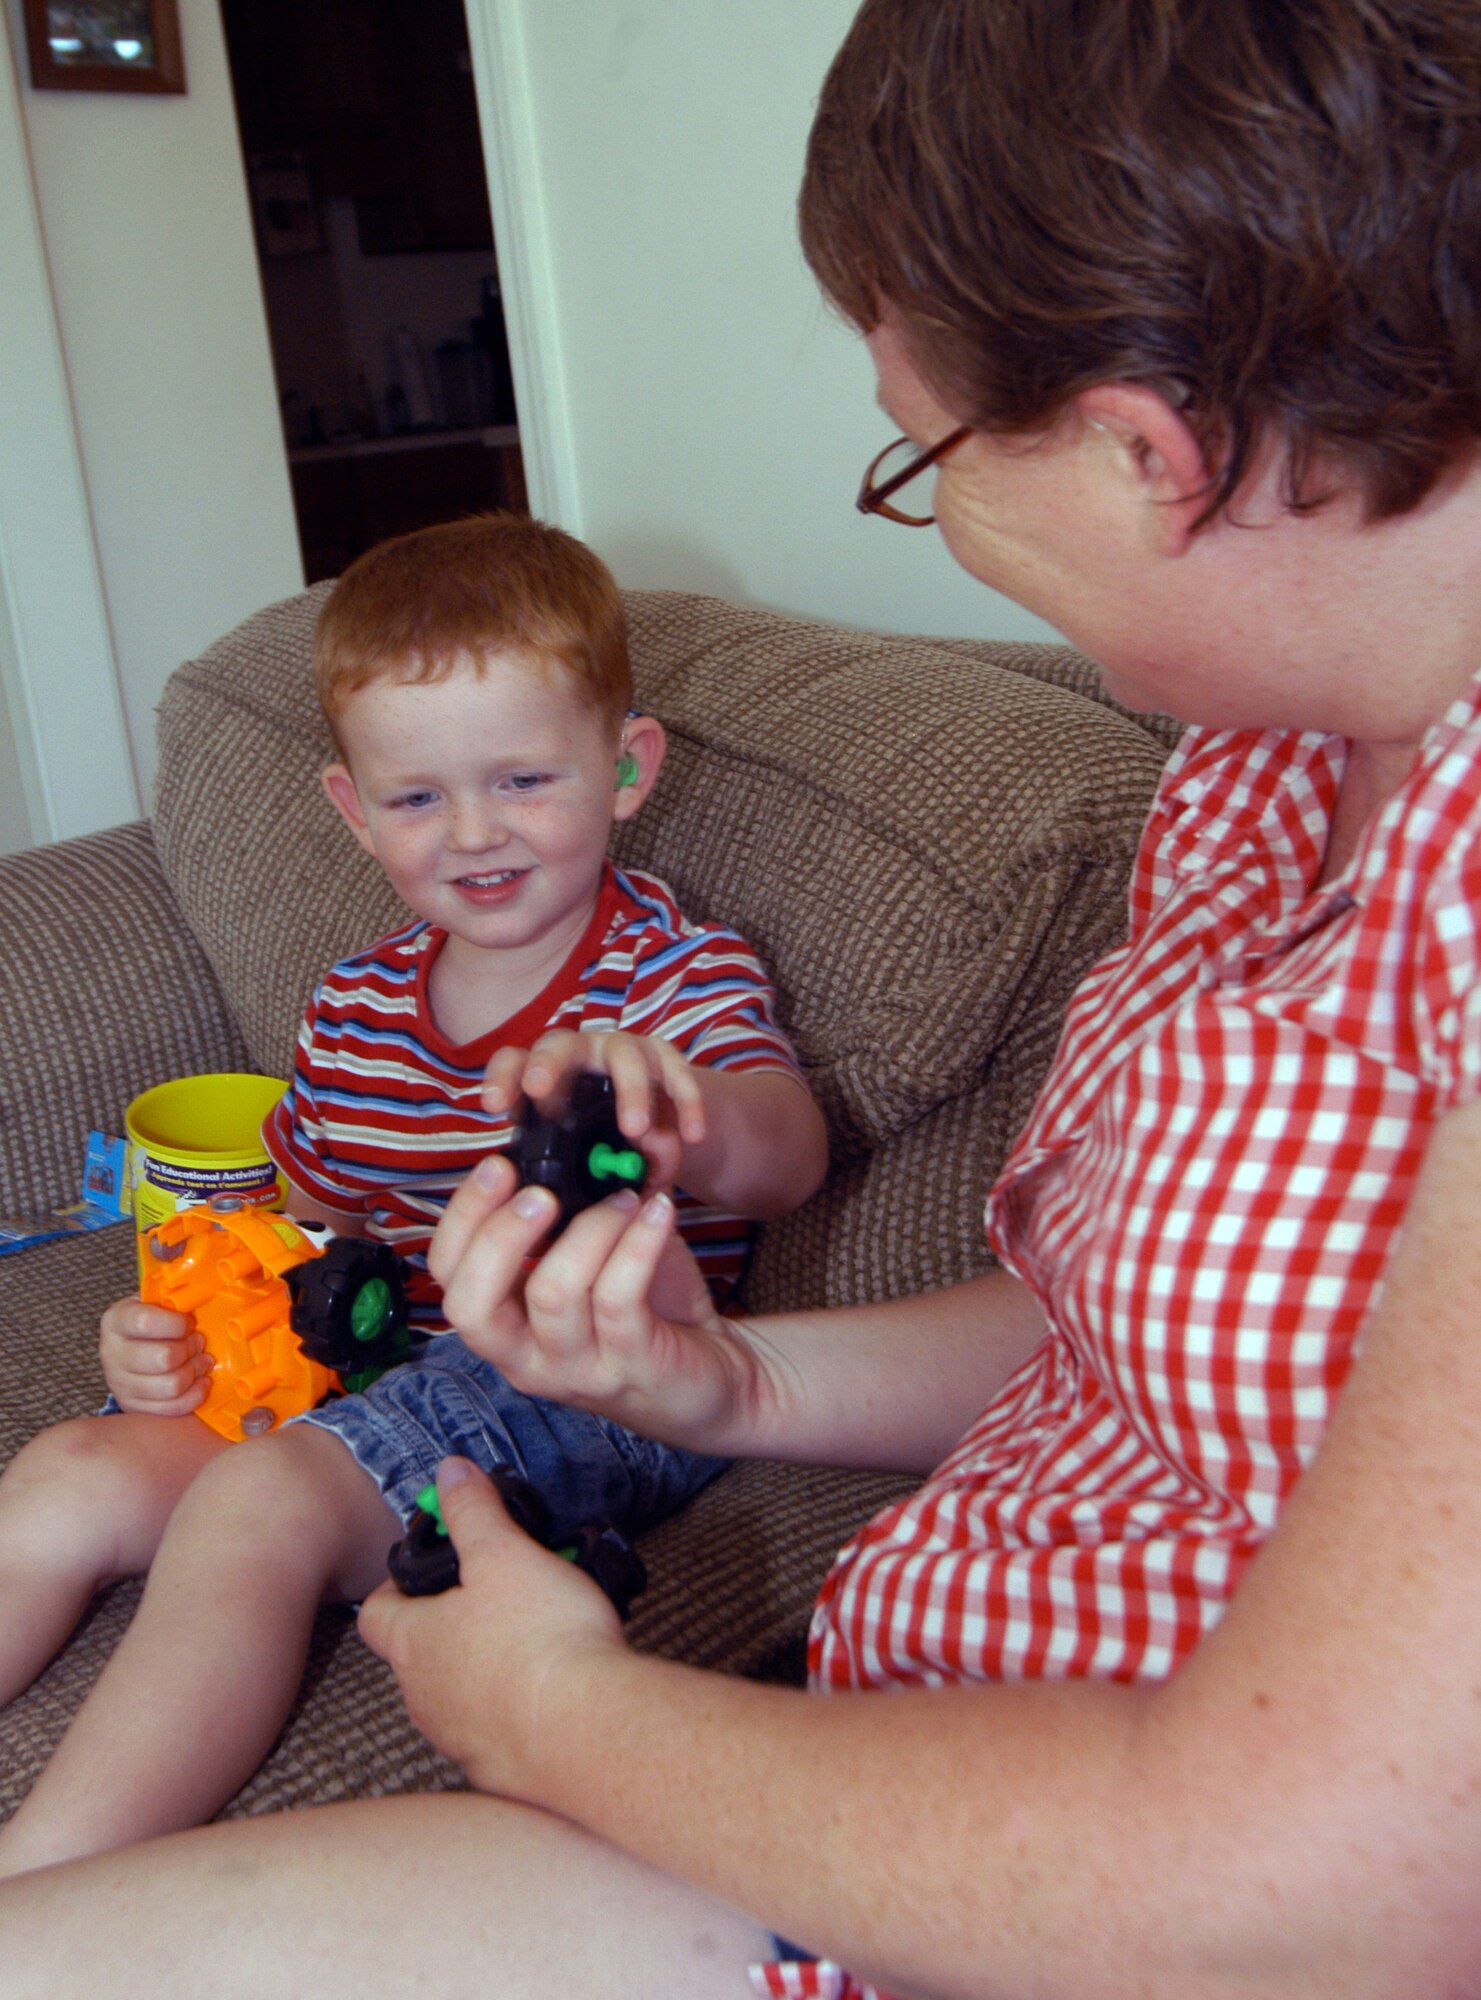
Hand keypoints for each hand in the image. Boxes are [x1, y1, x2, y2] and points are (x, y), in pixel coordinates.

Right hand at [98, 1294, 210, 1415]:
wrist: (137, 1346)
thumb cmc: (156, 1319)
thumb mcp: (158, 1300)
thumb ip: (175, 1294)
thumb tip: (207, 1284)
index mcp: (116, 1320)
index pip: (145, 1322)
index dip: (176, 1324)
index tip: (189, 1323)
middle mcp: (111, 1353)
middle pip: (163, 1358)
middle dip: (191, 1349)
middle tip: (199, 1342)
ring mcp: (119, 1383)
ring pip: (170, 1386)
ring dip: (195, 1372)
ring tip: (202, 1360)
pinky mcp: (133, 1406)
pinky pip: (171, 1408)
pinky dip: (194, 1396)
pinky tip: (201, 1382)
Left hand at [358, 1457, 623, 1799]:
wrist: (589, 1733)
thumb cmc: (539, 1641)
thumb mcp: (506, 1554)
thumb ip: (473, 1512)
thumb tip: (449, 1472)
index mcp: (415, 1645)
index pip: (375, 1614)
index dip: (394, 1585)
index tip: (426, 1566)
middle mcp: (425, 1698)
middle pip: (418, 1653)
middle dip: (453, 1620)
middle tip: (498, 1590)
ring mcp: (460, 1739)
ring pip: (457, 1692)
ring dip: (484, 1663)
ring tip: (535, 1632)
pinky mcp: (500, 1767)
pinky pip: (496, 1729)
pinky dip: (514, 1704)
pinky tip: (554, 1683)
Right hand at [428, 1155, 753, 1451]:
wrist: (713, 1369)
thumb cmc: (646, 1303)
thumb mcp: (607, 1249)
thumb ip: (599, 1191)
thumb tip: (620, 1130)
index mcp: (505, 1320)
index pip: (446, 1275)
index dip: (461, 1218)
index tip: (500, 1165)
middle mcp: (525, 1354)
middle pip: (470, 1303)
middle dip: (498, 1234)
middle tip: (542, 1191)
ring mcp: (575, 1368)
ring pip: (552, 1292)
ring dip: (589, 1228)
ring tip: (626, 1196)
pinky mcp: (628, 1365)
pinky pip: (618, 1297)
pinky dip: (637, 1243)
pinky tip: (660, 1210)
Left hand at [483, 1031, 706, 1189]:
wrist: (656, 1122)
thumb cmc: (602, 1150)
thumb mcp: (583, 1167)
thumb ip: (587, 1184)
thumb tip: (608, 1201)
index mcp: (546, 1078)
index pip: (514, 1062)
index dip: (503, 1079)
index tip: (495, 1105)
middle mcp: (580, 1055)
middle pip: (559, 1045)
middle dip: (547, 1065)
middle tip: (540, 1091)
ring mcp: (623, 1051)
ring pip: (623, 1058)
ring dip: (630, 1091)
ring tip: (635, 1129)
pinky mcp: (664, 1058)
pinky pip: (676, 1074)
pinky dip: (686, 1102)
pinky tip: (692, 1135)